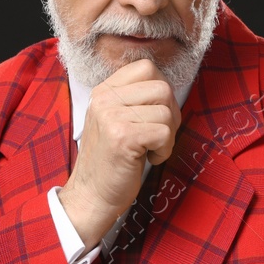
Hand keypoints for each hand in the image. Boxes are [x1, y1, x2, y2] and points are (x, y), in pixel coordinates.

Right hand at [59, 57, 181, 246]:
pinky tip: (149, 159)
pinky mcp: (122, 137)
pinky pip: (164, 132)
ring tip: (151, 149)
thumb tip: (169, 88)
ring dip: (168, 135)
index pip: (146, 67)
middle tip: (158, 135)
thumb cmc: (112, 161)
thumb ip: (135, 99)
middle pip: (162, 87)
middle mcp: (105, 99)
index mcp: (104, 91)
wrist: (91, 195)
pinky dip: (165, 149)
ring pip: (166, 111)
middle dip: (171, 114)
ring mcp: (111, 117)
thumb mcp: (116, 120)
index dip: (162, 90)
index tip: (155, 114)